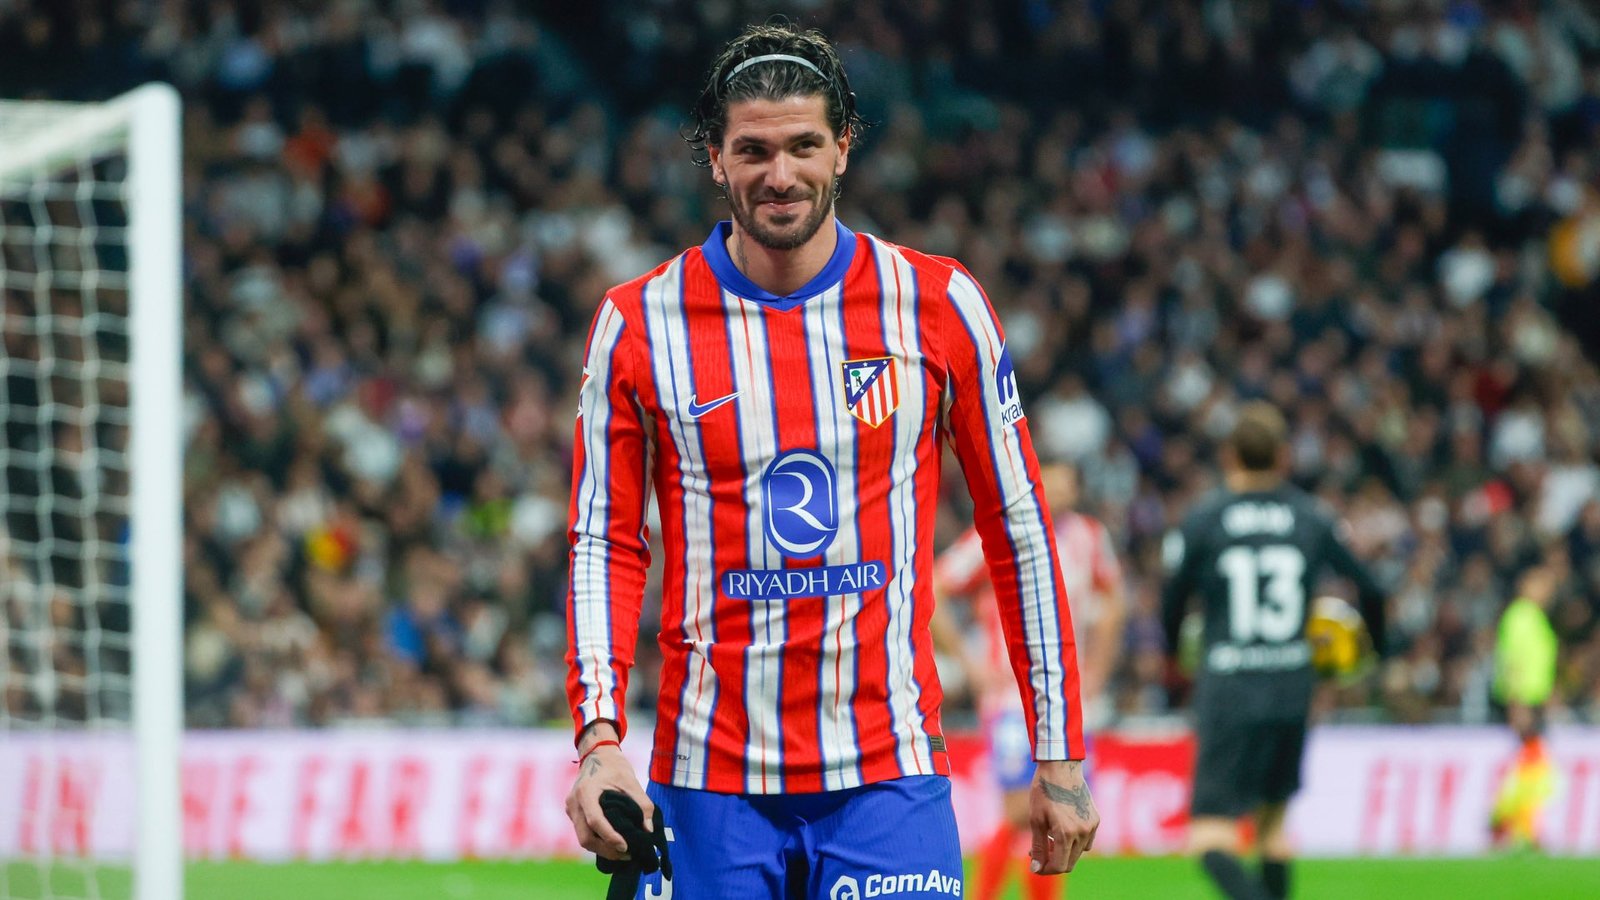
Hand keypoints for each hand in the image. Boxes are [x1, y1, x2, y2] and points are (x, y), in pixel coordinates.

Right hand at [565, 725, 652, 860]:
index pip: (595, 821)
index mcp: (586, 792)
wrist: (597, 753)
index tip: (625, 846)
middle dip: (605, 850)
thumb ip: (642, 805)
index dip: (610, 837)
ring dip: (601, 848)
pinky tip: (611, 843)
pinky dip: (596, 840)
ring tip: (621, 852)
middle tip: (626, 854)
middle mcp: (574, 803)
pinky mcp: (572, 812)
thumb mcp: (631, 782)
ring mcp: (570, 808)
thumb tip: (648, 830)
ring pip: (582, 838)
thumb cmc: (614, 766)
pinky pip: (582, 832)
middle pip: (585, 837)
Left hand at [1028, 759, 1098, 874]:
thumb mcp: (1036, 819)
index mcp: (1065, 834)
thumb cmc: (1044, 791)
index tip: (1035, 865)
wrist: (1061, 767)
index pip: (1059, 866)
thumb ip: (1038, 846)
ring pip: (1078, 853)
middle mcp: (1082, 833)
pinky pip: (1086, 841)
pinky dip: (1074, 842)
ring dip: (1063, 852)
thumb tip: (1036, 868)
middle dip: (1053, 861)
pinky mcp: (1096, 820)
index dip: (1045, 870)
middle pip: (1069, 862)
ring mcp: (1091, 827)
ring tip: (1048, 837)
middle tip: (1037, 851)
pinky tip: (1062, 829)